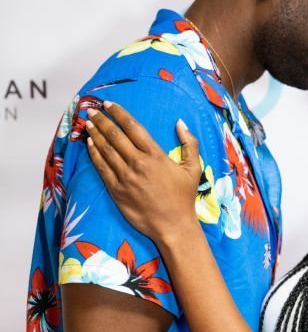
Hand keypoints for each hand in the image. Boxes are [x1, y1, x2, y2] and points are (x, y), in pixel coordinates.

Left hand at [85, 101, 201, 246]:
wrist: (173, 226)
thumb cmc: (184, 198)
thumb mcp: (193, 169)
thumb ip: (190, 143)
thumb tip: (180, 123)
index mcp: (155, 155)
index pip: (132, 127)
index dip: (119, 113)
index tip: (109, 105)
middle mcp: (138, 163)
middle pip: (115, 135)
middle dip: (102, 120)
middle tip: (93, 110)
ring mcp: (125, 177)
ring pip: (105, 150)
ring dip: (95, 134)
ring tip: (89, 123)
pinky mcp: (116, 191)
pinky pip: (101, 168)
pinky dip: (94, 154)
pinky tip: (90, 144)